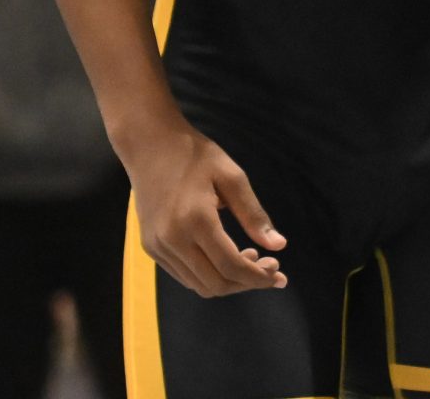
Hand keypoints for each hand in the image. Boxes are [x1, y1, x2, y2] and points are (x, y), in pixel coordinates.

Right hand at [120, 122, 285, 297]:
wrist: (149, 144)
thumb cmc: (195, 155)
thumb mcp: (232, 177)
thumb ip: (254, 214)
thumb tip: (279, 245)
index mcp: (196, 220)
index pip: (231, 266)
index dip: (258, 277)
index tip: (280, 275)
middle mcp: (172, 239)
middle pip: (215, 284)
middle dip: (247, 283)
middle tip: (271, 268)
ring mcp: (157, 246)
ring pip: (198, 284)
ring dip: (228, 281)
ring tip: (251, 258)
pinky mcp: (150, 246)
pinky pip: (183, 275)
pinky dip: (208, 274)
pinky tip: (226, 256)